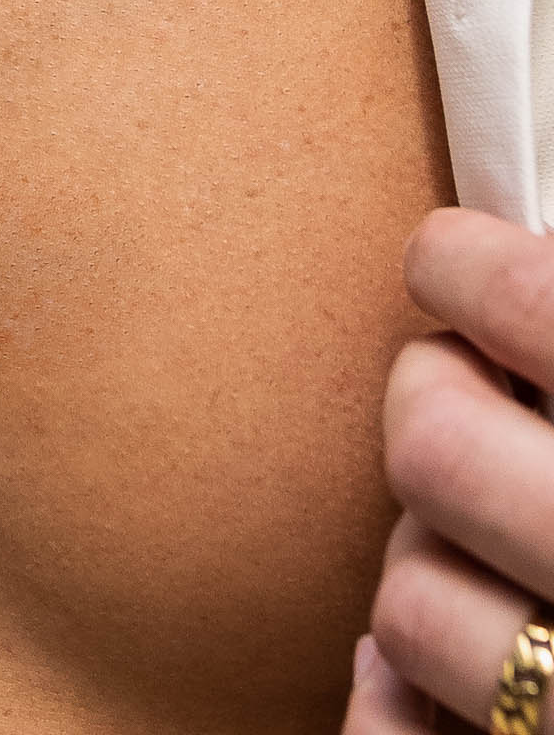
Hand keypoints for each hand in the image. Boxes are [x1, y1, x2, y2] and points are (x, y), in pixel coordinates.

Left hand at [344, 207, 553, 730]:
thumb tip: (523, 236)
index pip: (529, 303)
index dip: (466, 265)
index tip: (448, 258)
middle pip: (432, 442)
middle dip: (431, 407)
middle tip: (466, 400)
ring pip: (408, 600)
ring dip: (429, 568)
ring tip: (489, 554)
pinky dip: (395, 705)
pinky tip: (424, 680)